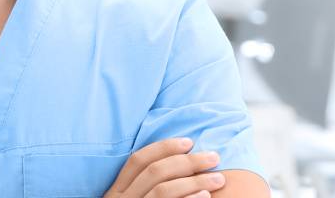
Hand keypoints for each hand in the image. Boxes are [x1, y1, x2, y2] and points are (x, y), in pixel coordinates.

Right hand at [102, 137, 226, 197]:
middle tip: (214, 157)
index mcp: (116, 193)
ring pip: (163, 189)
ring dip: (194, 179)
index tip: (188, 142)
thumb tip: (180, 165)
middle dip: (187, 161)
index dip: (163, 148)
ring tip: (218, 178)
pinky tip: (205, 195)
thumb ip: (143, 189)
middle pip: (155, 172)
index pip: (138, 161)